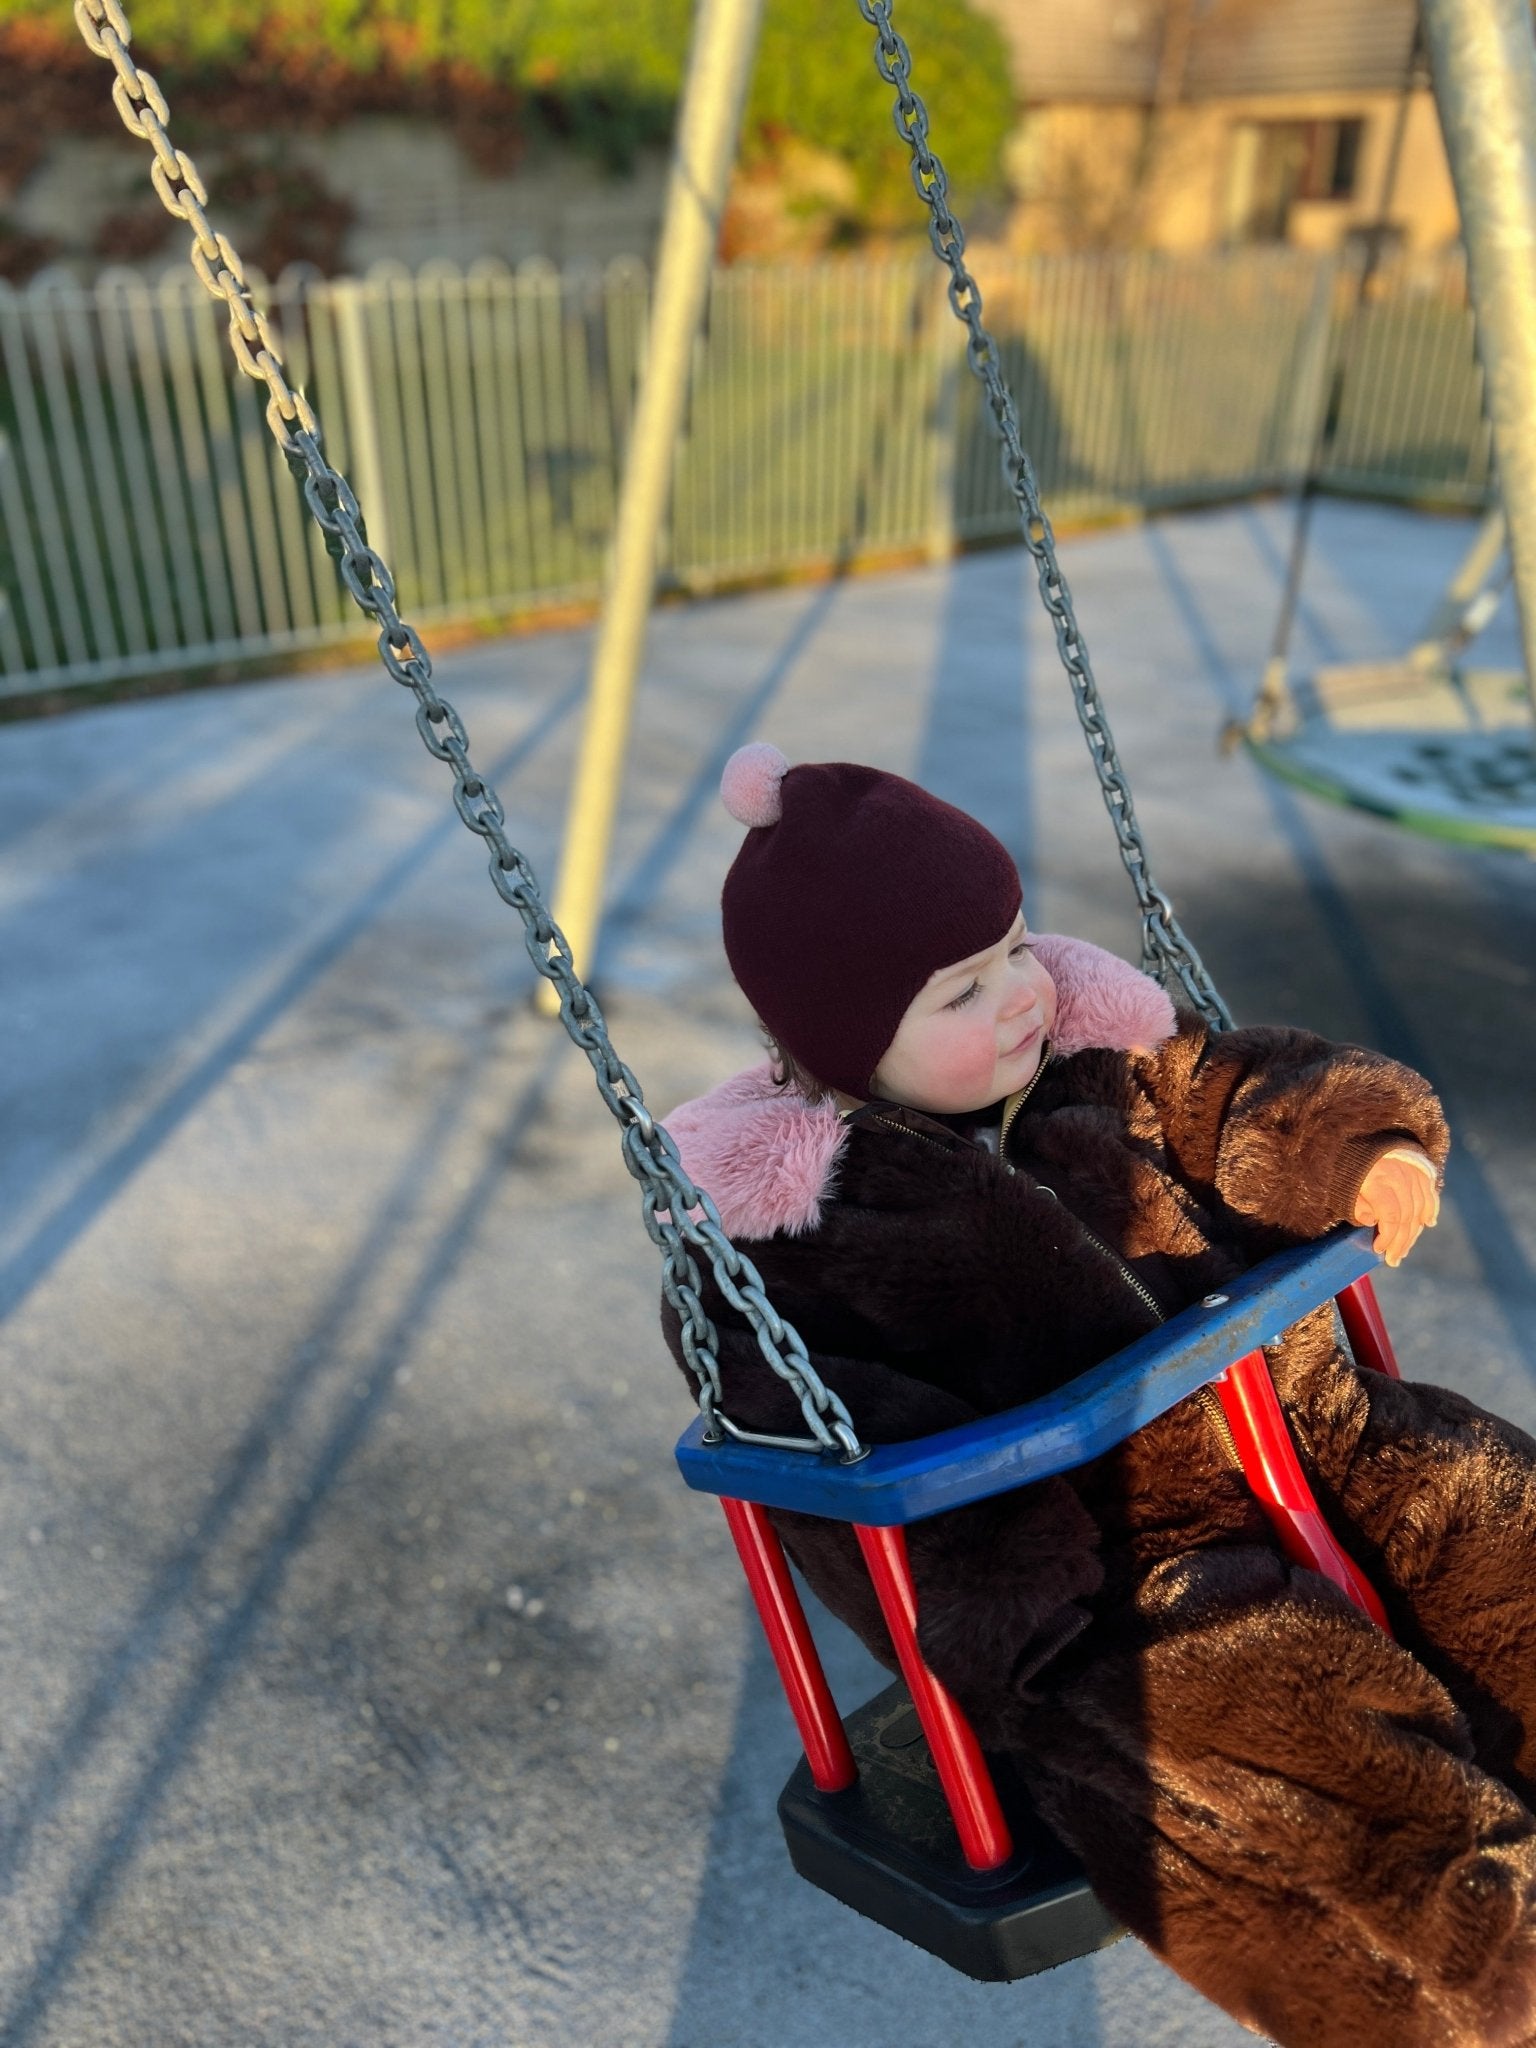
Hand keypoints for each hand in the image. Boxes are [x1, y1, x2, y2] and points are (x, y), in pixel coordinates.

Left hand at [1353, 1148, 1439, 1266]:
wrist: (1357, 1136)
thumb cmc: (1346, 1167)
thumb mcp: (1343, 1186)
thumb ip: (1356, 1205)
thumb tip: (1372, 1221)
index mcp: (1377, 1179)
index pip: (1391, 1216)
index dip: (1387, 1236)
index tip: (1378, 1249)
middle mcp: (1399, 1175)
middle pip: (1407, 1216)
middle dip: (1400, 1242)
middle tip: (1393, 1259)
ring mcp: (1412, 1171)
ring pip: (1420, 1208)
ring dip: (1414, 1233)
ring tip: (1403, 1249)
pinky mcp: (1419, 1168)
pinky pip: (1429, 1193)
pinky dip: (1430, 1209)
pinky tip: (1427, 1224)